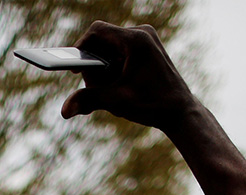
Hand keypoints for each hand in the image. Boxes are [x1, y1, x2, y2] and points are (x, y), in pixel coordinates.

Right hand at [60, 22, 194, 129]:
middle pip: (103, 41)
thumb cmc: (153, 105)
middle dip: (94, 64)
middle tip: (97, 87)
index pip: (97, 31)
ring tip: (111, 88)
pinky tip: (119, 85)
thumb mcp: (116, 102)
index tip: (74, 67)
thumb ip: (88, 100)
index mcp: (135, 41)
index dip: (80, 47)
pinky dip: (114, 67)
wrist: (180, 112)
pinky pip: (121, 51)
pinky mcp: (148, 46)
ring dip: (104, 68)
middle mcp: (142, 33)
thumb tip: (64, 111)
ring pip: (111, 47)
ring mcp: (146, 39)